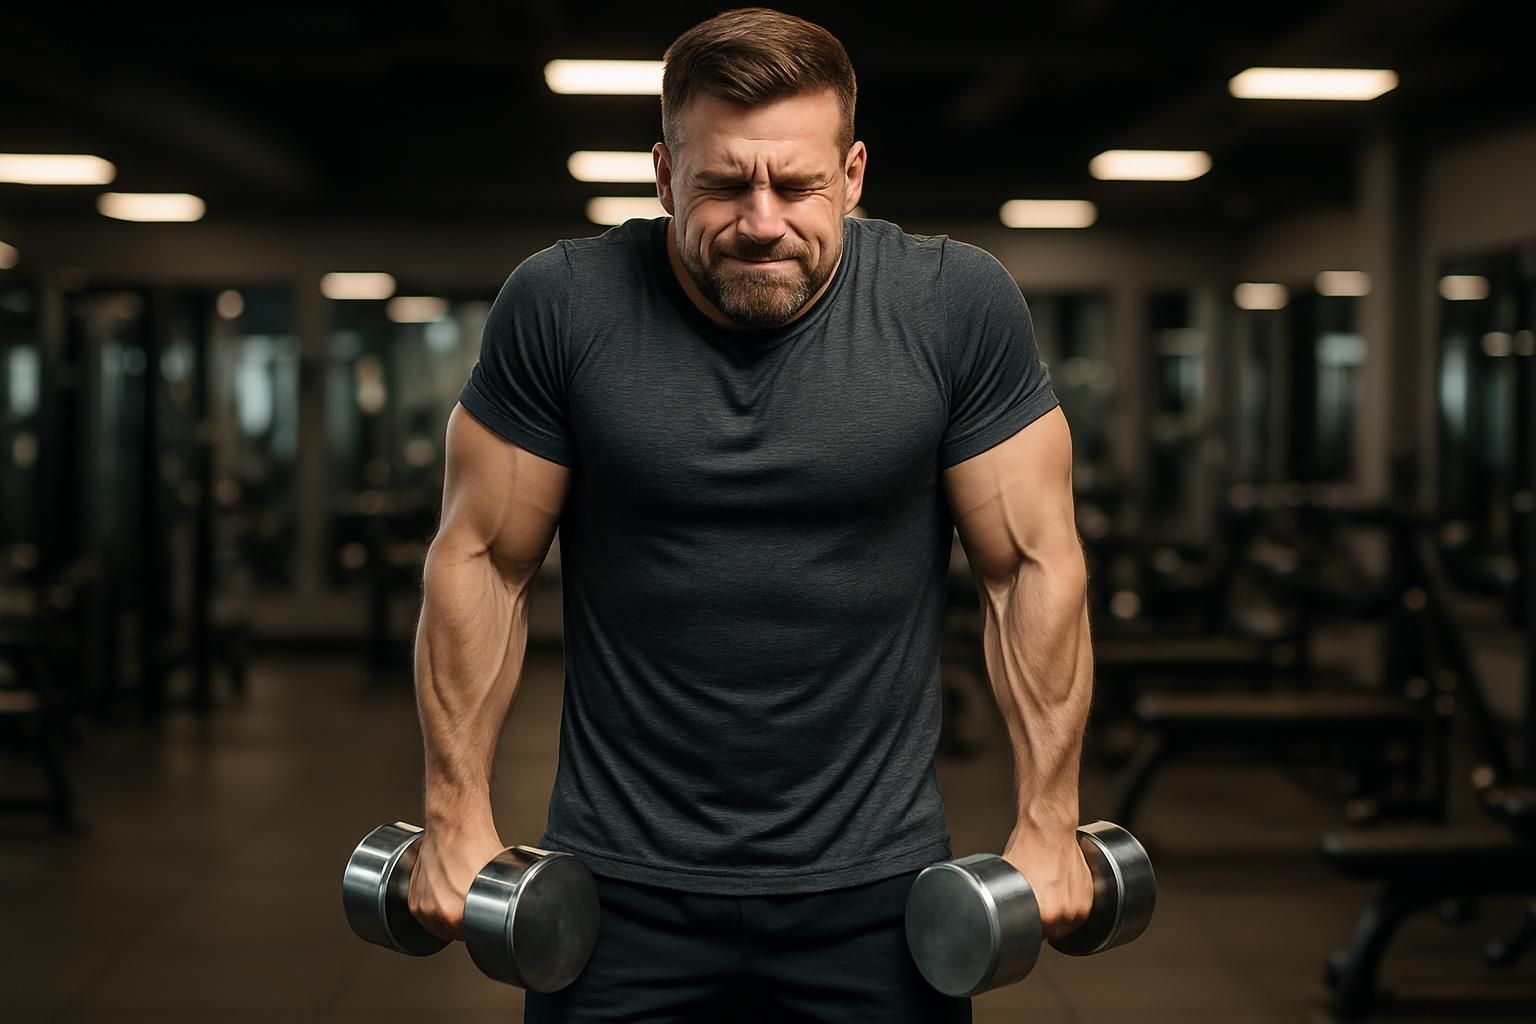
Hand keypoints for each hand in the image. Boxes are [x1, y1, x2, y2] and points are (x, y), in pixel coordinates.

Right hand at [406, 818, 505, 941]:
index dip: (479, 927)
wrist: (455, 825)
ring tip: (458, 897)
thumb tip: (506, 908)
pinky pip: (425, 915)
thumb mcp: (498, 879)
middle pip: (454, 933)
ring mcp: (422, 906)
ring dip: (447, 918)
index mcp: (457, 914)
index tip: (483, 918)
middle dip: (463, 923)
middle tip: (472, 904)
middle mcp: (437, 912)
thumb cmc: (475, 844)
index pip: (471, 936)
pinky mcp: (413, 898)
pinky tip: (445, 893)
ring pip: (438, 926)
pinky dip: (434, 908)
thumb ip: (497, 901)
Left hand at [1000, 829, 1094, 940]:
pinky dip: (1071, 905)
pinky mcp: (1090, 895)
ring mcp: (1080, 905)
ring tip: (1048, 895)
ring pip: (1067, 923)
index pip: (1034, 936)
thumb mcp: (1009, 879)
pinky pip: (1079, 911)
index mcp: (1045, 914)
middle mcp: (1065, 912)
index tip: (1023, 918)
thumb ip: (1012, 902)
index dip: (1027, 928)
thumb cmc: (1028, 848)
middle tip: (1035, 902)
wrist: (1049, 828)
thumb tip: (1003, 911)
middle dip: (1043, 922)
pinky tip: (1060, 891)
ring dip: (1059, 916)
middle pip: (1051, 932)